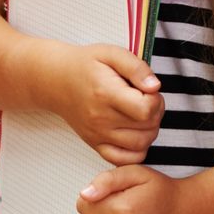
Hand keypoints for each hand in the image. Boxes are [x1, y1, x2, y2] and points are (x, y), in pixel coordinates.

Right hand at [37, 42, 162, 164]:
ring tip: (142, 114)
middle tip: (147, 99)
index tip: (149, 90)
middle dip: (156, 113)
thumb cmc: (85, 65)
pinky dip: (137, 150)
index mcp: (106, 94)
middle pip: (147, 128)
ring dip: (150, 130)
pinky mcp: (95, 144)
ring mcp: (98, 135)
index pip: (146, 110)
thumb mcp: (111, 54)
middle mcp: (101, 119)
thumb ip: (136, 68)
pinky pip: (124, 160)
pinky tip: (135, 132)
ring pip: (141, 145)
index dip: (156, 100)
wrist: (57, 80)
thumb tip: (155, 87)